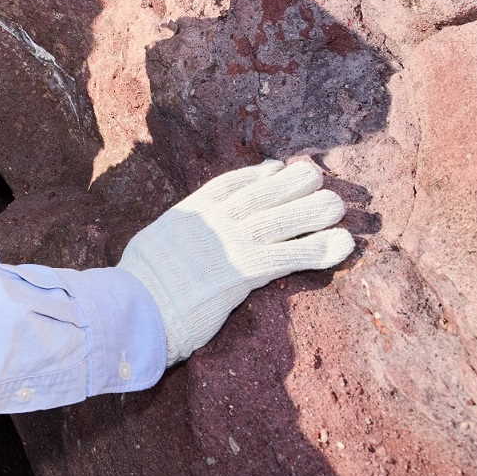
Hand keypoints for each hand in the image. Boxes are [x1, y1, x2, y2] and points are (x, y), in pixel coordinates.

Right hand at [116, 158, 352, 365]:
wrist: (134, 308)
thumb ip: (174, 237)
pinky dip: (318, 249)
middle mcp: (212, 222)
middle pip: (260, 195)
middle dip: (290, 184)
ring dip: (312, 212)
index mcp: (188, 214)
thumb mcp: (152, 245)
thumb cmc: (136, 288)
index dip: (256, 175)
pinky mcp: (243, 271)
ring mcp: (228, 244)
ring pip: (279, 220)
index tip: (277, 167)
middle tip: (316, 175)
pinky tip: (342, 245)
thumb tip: (175, 239)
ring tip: (338, 205)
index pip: (228, 185)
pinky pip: (288, 256)